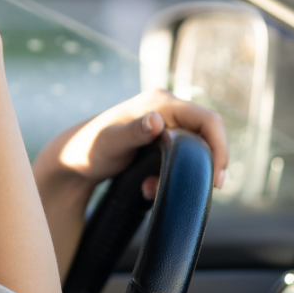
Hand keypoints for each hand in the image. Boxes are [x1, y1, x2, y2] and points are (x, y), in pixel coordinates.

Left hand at [34, 88, 228, 280]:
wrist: (73, 158)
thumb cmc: (88, 148)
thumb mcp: (110, 143)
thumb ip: (133, 132)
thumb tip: (156, 120)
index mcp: (160, 102)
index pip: (208, 120)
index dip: (220, 147)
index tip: (217, 177)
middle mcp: (165, 108)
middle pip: (207, 133)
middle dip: (207, 163)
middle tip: (205, 189)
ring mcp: (164, 122)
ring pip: (195, 147)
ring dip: (187, 171)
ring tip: (155, 188)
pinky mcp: (160, 138)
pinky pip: (181, 155)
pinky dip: (172, 173)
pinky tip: (149, 187)